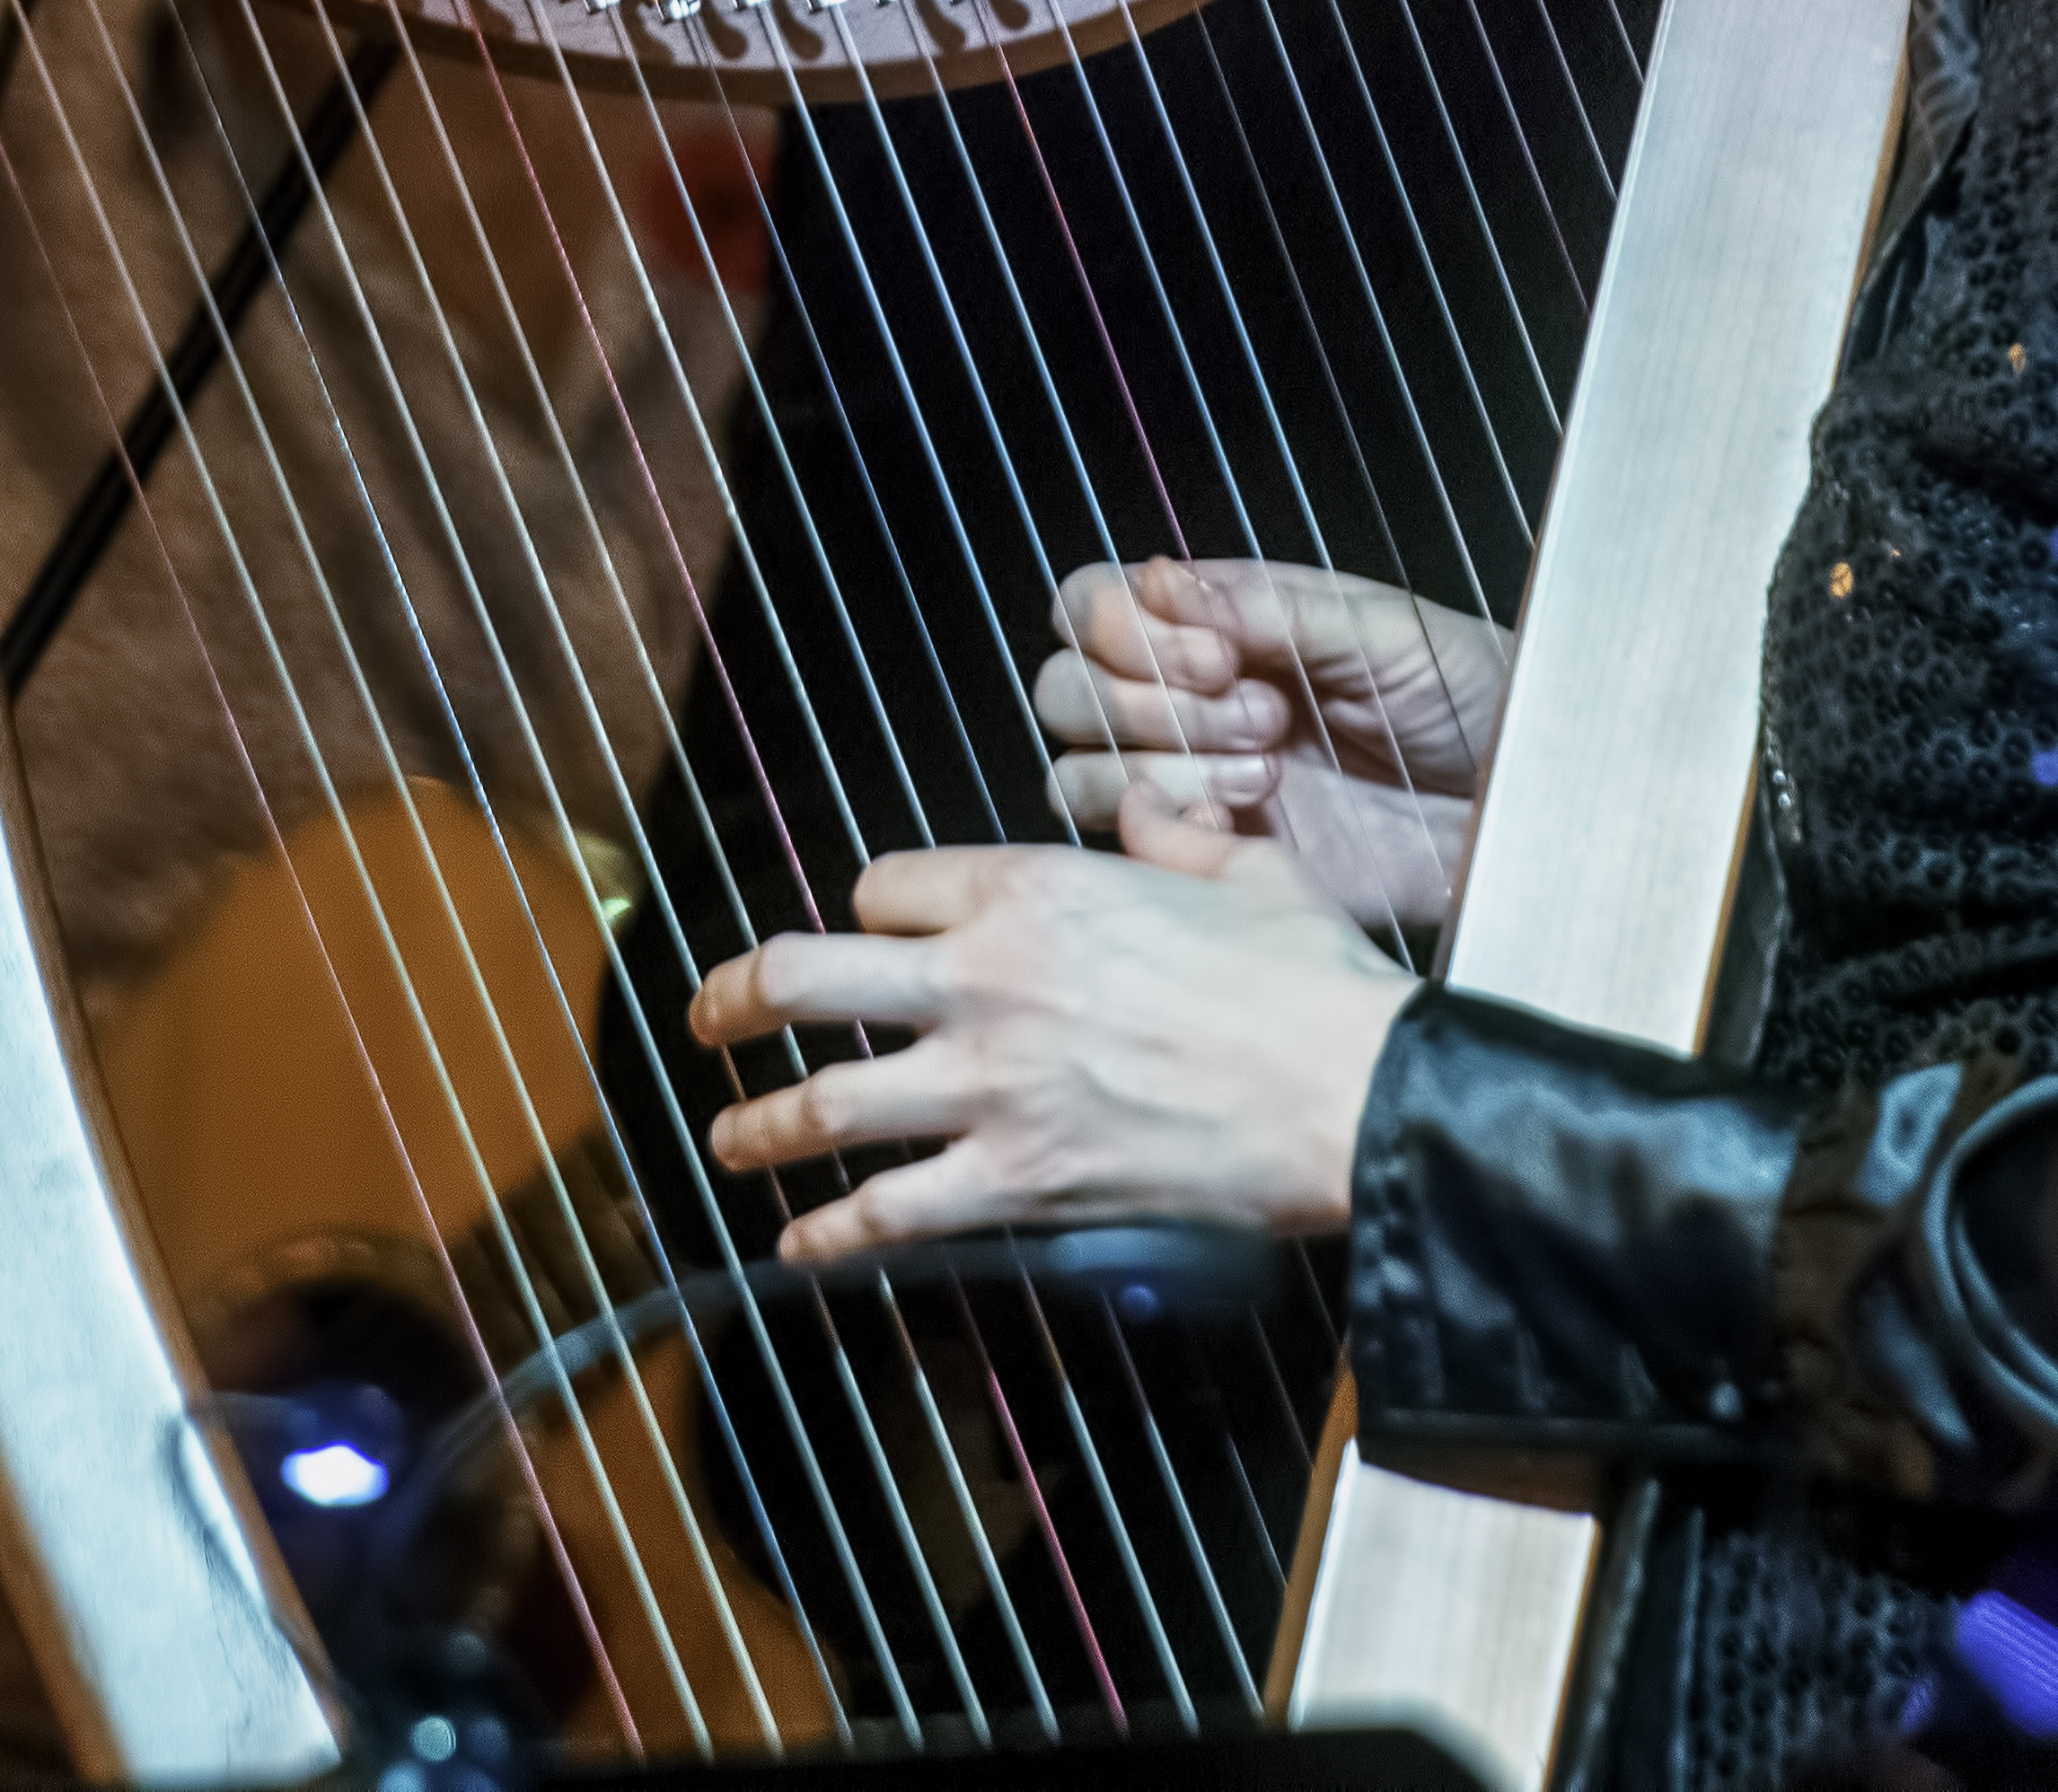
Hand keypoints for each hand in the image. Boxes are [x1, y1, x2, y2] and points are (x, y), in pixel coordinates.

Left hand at [688, 788, 1414, 1259]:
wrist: (1353, 1092)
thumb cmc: (1311, 980)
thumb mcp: (1247, 864)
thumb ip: (1174, 831)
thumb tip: (1143, 807)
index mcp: (1033, 889)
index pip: (885, 888)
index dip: (868, 910)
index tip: (866, 934)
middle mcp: (986, 978)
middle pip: (806, 979)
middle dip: (734, 998)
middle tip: (704, 1016)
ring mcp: (991, 1086)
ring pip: (823, 1103)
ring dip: (756, 1124)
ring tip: (725, 1136)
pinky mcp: (1017, 1181)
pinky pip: (889, 1213)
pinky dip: (831, 1237)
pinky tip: (798, 1249)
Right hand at [1035, 556, 1507, 930]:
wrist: (1517, 798)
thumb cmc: (1468, 692)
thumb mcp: (1381, 629)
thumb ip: (1271, 608)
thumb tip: (1168, 582)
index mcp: (1225, 619)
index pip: (1097, 601)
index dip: (1129, 628)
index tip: (1220, 654)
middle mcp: (1192, 694)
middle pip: (1065, 683)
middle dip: (1149, 698)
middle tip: (1260, 711)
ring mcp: (1195, 775)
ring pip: (1078, 765)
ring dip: (1165, 762)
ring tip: (1268, 767)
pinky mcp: (1213, 851)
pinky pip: (1125, 840)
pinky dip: (1169, 824)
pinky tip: (1250, 815)